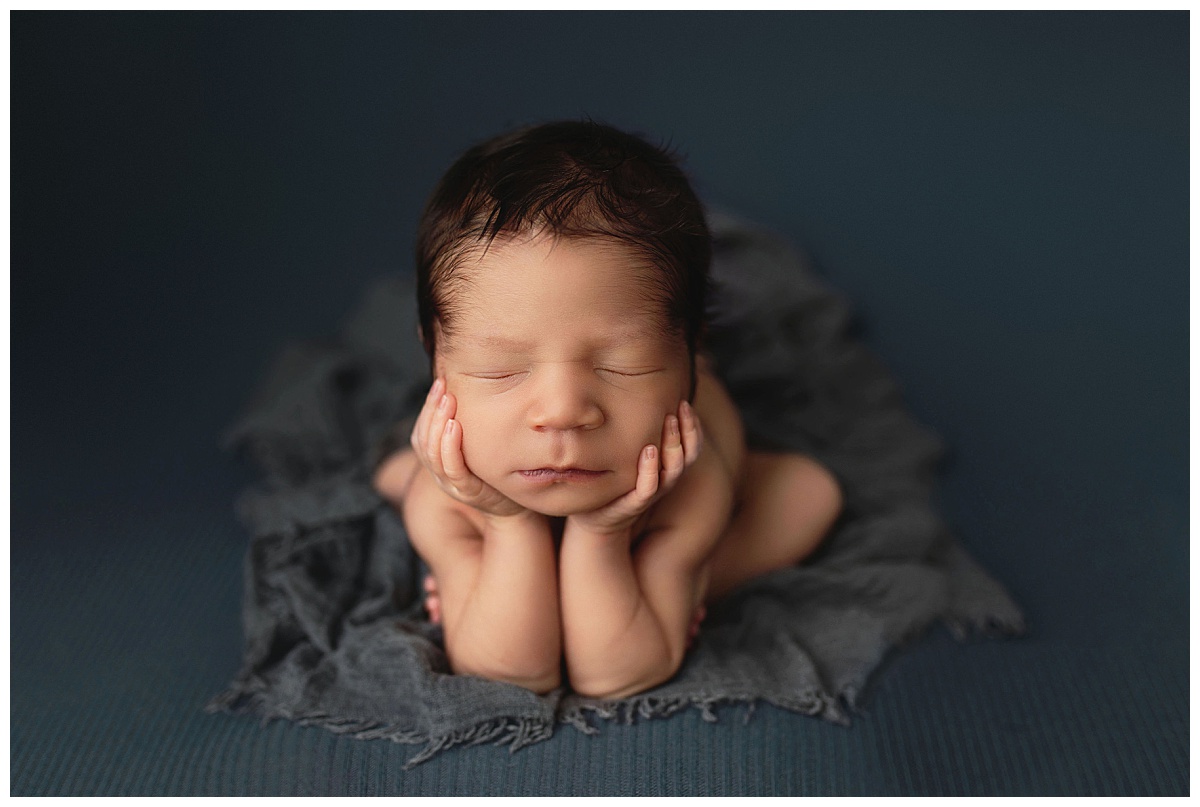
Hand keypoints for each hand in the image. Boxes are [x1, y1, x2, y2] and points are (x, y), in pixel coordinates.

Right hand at [410, 377, 527, 517]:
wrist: (514, 510)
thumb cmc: (496, 474)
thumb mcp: (478, 448)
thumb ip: (470, 428)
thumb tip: (473, 390)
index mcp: (439, 462)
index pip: (421, 432)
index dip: (427, 407)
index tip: (440, 382)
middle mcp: (439, 473)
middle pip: (423, 439)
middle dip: (431, 409)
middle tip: (442, 386)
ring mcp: (451, 484)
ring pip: (433, 452)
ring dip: (437, 423)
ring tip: (447, 400)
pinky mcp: (468, 492)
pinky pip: (452, 468)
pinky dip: (449, 446)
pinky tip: (454, 426)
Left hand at [567, 400, 702, 536]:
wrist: (595, 515)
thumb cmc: (614, 477)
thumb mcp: (629, 450)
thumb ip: (639, 429)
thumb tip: (638, 393)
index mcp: (667, 465)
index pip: (692, 444)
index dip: (693, 425)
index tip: (685, 402)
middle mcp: (664, 477)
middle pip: (688, 454)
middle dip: (687, 430)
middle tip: (680, 407)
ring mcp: (651, 491)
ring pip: (673, 470)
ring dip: (673, 445)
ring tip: (669, 421)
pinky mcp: (633, 503)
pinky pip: (648, 488)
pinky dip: (651, 471)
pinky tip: (648, 452)